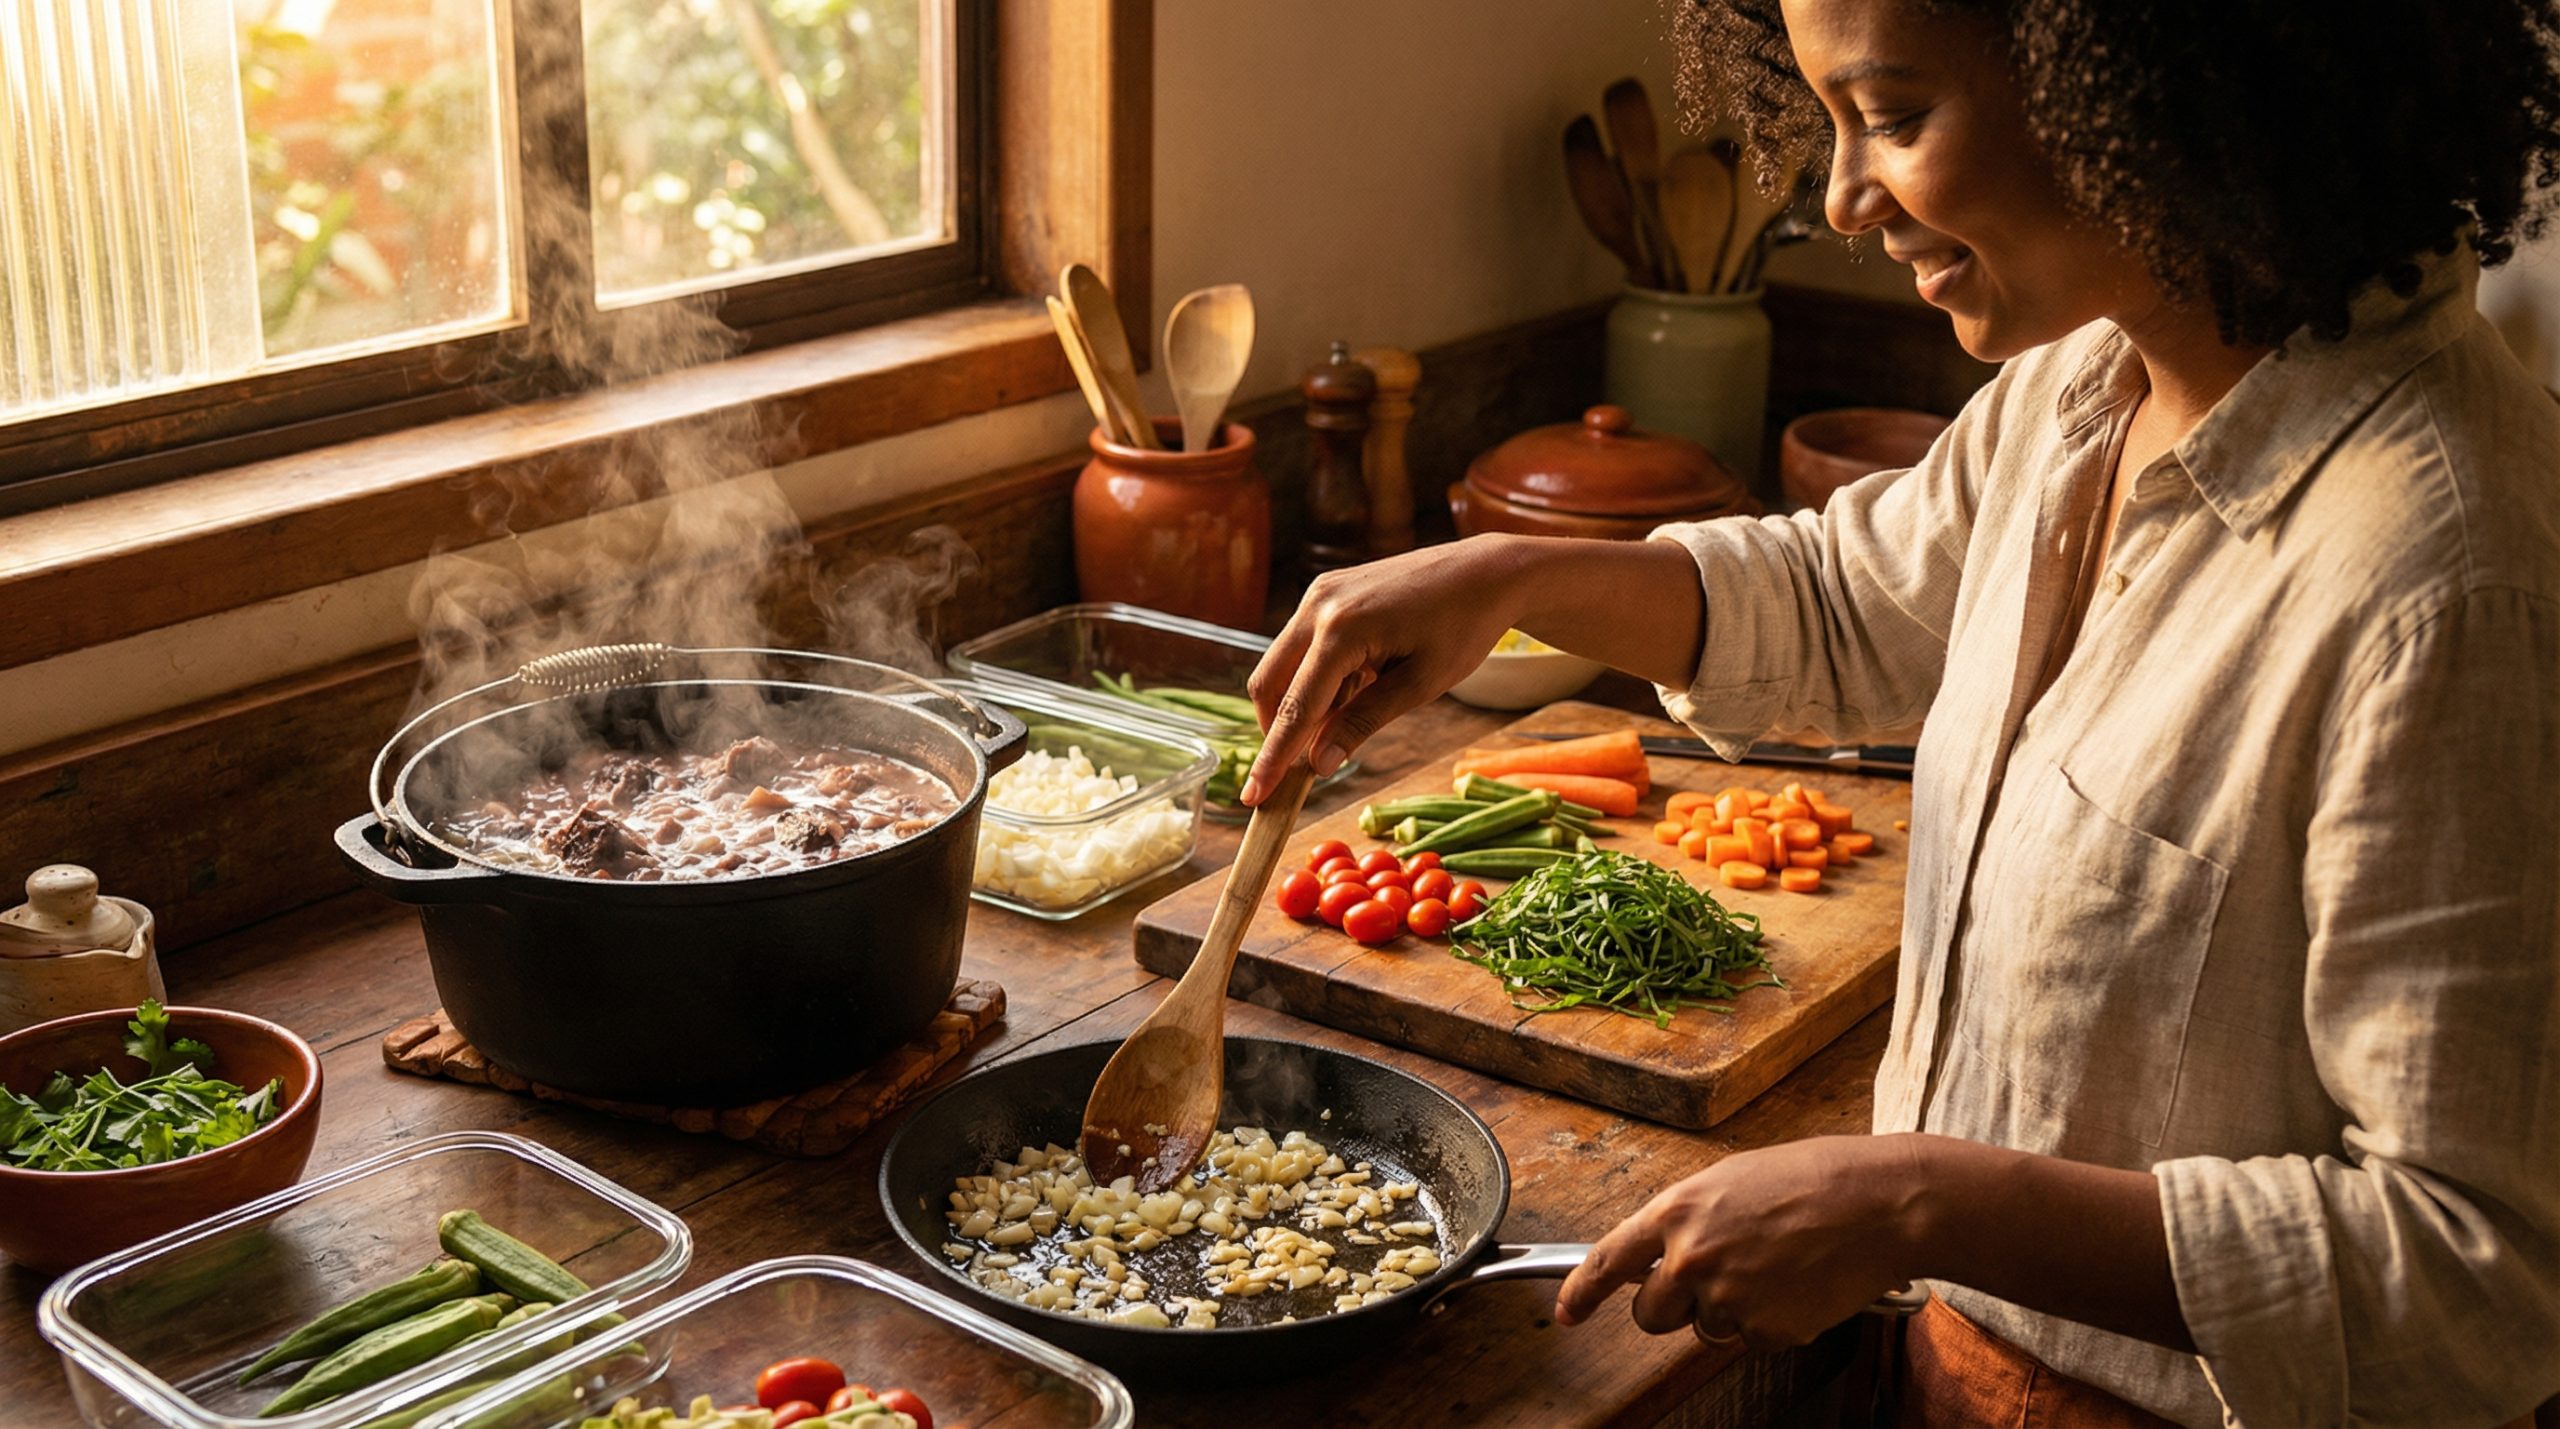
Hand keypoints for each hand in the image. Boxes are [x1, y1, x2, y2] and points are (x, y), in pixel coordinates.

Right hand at [1240, 538, 1532, 802]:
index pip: (1295, 707)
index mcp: (1342, 630)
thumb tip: (1319, 765)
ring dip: (1300, 703)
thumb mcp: (1419, 685)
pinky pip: (1303, 645)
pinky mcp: (1327, 591)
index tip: (1255, 796)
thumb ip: (1362, 723)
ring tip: (1349, 716)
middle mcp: (1318, 606)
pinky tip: (1356, 686)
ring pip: (1282, 665)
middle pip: (1269, 684)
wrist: (1485, 571)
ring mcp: (1319, 594)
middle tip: (1301, 768)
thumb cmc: (1463, 627)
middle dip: (1277, 729)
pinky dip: (1315, 677)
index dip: (1273, 758)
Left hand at [1553, 1134, 1923, 1350]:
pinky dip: (1772, 1321)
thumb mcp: (1729, 1181)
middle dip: (1673, 1306)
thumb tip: (1664, 1254)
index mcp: (1677, 1212)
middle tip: (1717, 1278)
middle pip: (1650, 1314)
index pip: (1607, 1260)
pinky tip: (1798, 1284)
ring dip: (1728, 1311)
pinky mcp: (1767, 1331)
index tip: (1568, 1312)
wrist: (1879, 1203)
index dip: (1581, 1293)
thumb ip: (1687, 1220)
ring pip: (1704, 1329)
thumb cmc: (1811, 1179)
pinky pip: (1750, 1340)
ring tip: (1774, 1267)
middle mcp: (1692, 1259)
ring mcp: (1728, 1299)